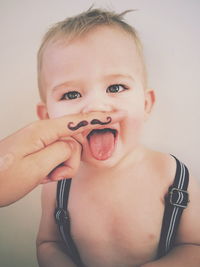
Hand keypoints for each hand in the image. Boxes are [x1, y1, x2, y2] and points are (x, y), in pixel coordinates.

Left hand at [0, 111, 123, 205]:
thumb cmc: (1, 179)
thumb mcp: (34, 168)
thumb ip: (60, 152)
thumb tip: (72, 145)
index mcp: (42, 132)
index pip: (79, 121)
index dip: (101, 119)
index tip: (118, 115)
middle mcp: (41, 132)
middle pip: (73, 141)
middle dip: (70, 161)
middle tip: (52, 174)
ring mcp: (39, 140)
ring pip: (66, 152)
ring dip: (60, 168)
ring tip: (43, 177)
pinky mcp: (38, 149)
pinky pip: (57, 156)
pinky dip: (53, 169)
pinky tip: (41, 176)